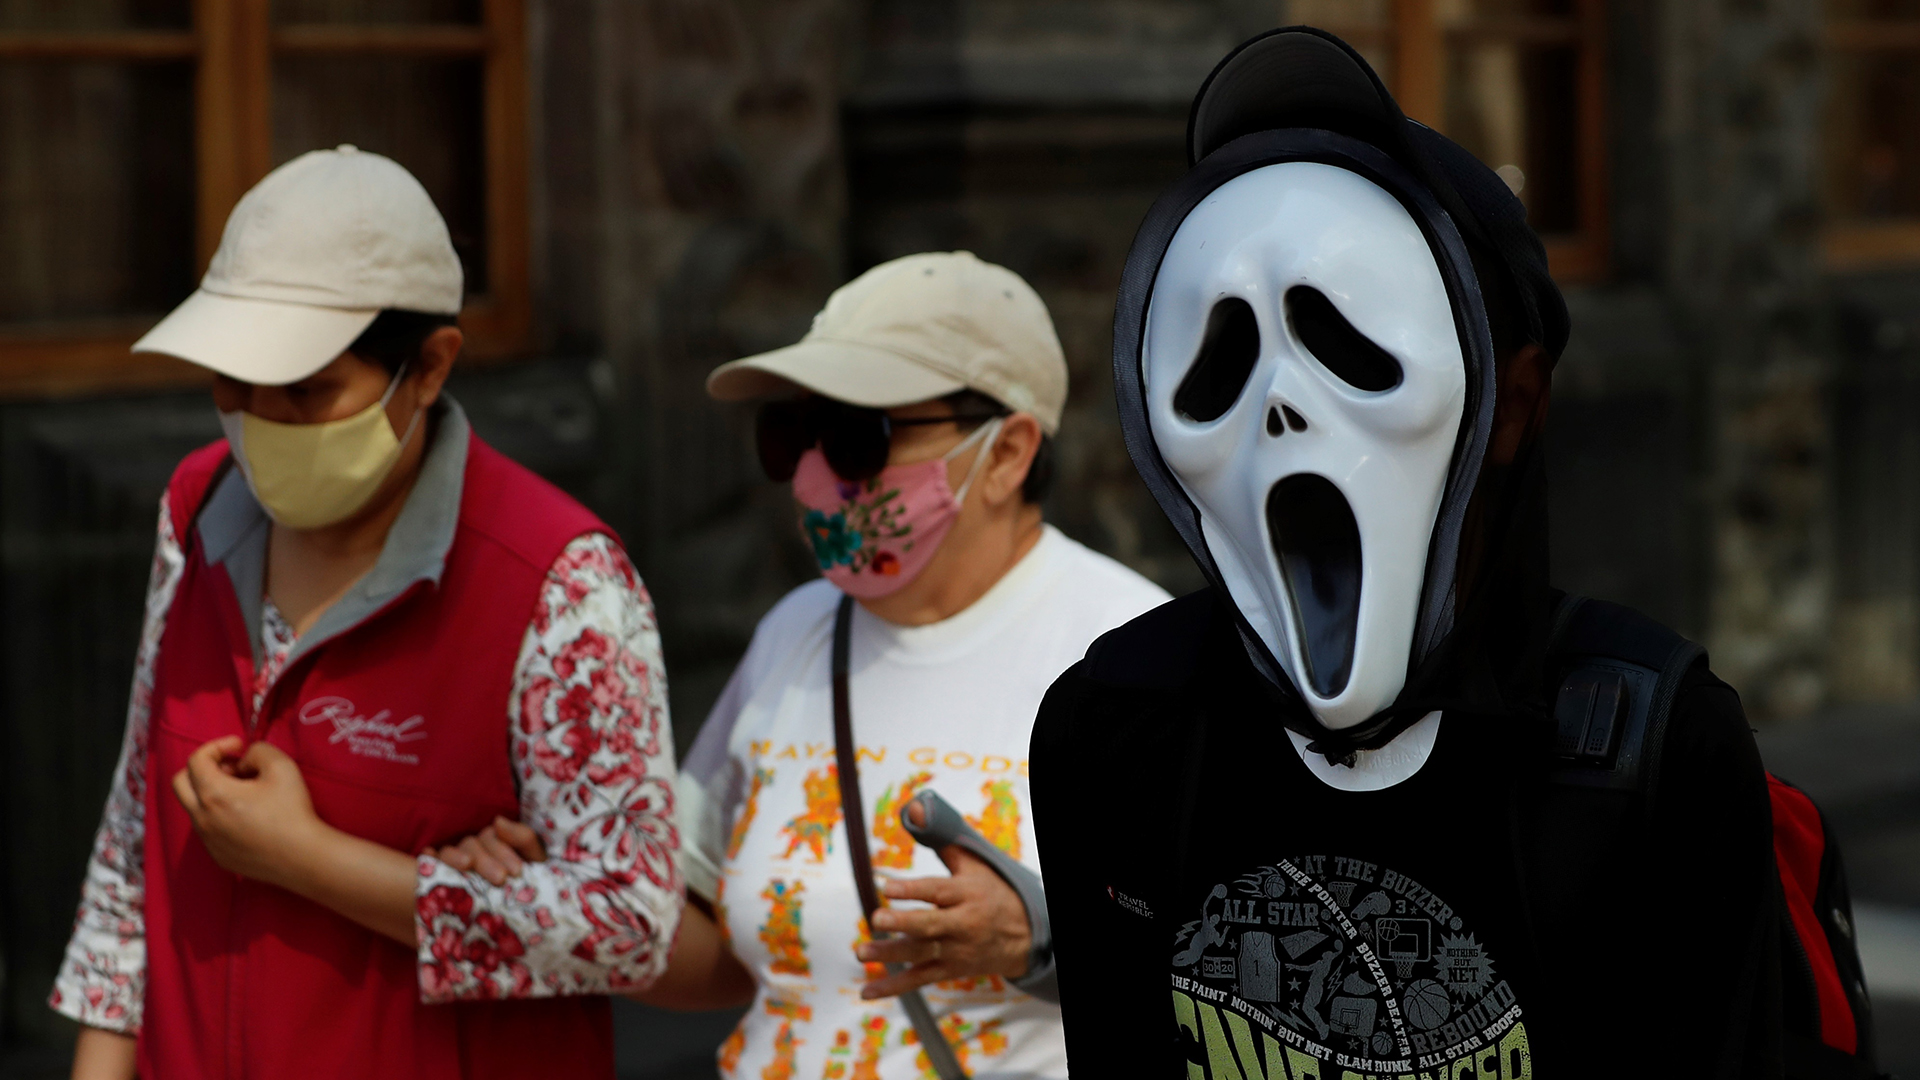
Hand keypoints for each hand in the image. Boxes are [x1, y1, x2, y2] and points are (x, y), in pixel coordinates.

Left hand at [171, 737, 324, 889]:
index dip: (216, 745)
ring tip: (246, 793)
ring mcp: (207, 840)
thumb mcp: (281, 766)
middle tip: (232, 768)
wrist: (302, 857)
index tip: (239, 746)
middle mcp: (201, 818)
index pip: (196, 760)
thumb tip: (244, 761)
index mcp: (213, 794)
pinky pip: (208, 828)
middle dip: (203, 768)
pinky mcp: (217, 855)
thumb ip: (257, 750)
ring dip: (213, 792)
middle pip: (180, 783)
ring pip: (195, 807)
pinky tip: (248, 818)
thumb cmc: (291, 810)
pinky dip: (220, 815)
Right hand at [432, 817, 547, 885]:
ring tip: (467, 866)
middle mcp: (472, 848)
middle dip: (487, 861)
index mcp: (494, 841)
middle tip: (500, 878)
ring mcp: (453, 861)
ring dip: (456, 856)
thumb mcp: (533, 862)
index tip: (516, 871)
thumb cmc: (525, 886)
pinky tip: (427, 857)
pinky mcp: (437, 874)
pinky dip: (427, 857)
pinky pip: (428, 862)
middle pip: (472, 845)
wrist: (515, 917)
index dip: (504, 852)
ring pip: (449, 852)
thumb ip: (523, 839)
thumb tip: (498, 820)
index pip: (492, 838)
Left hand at [856, 840, 1031, 999]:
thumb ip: (941, 838)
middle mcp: (962, 924)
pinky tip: (867, 991)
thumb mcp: (974, 863)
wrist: (1024, 937)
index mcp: (966, 893)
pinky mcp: (949, 970)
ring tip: (861, 952)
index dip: (911, 889)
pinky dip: (893, 987)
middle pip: (930, 925)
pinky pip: (919, 980)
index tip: (886, 886)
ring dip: (890, 955)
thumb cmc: (991, 892)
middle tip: (876, 918)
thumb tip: (914, 808)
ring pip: (921, 954)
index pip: (937, 891)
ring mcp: (955, 951)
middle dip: (903, 923)